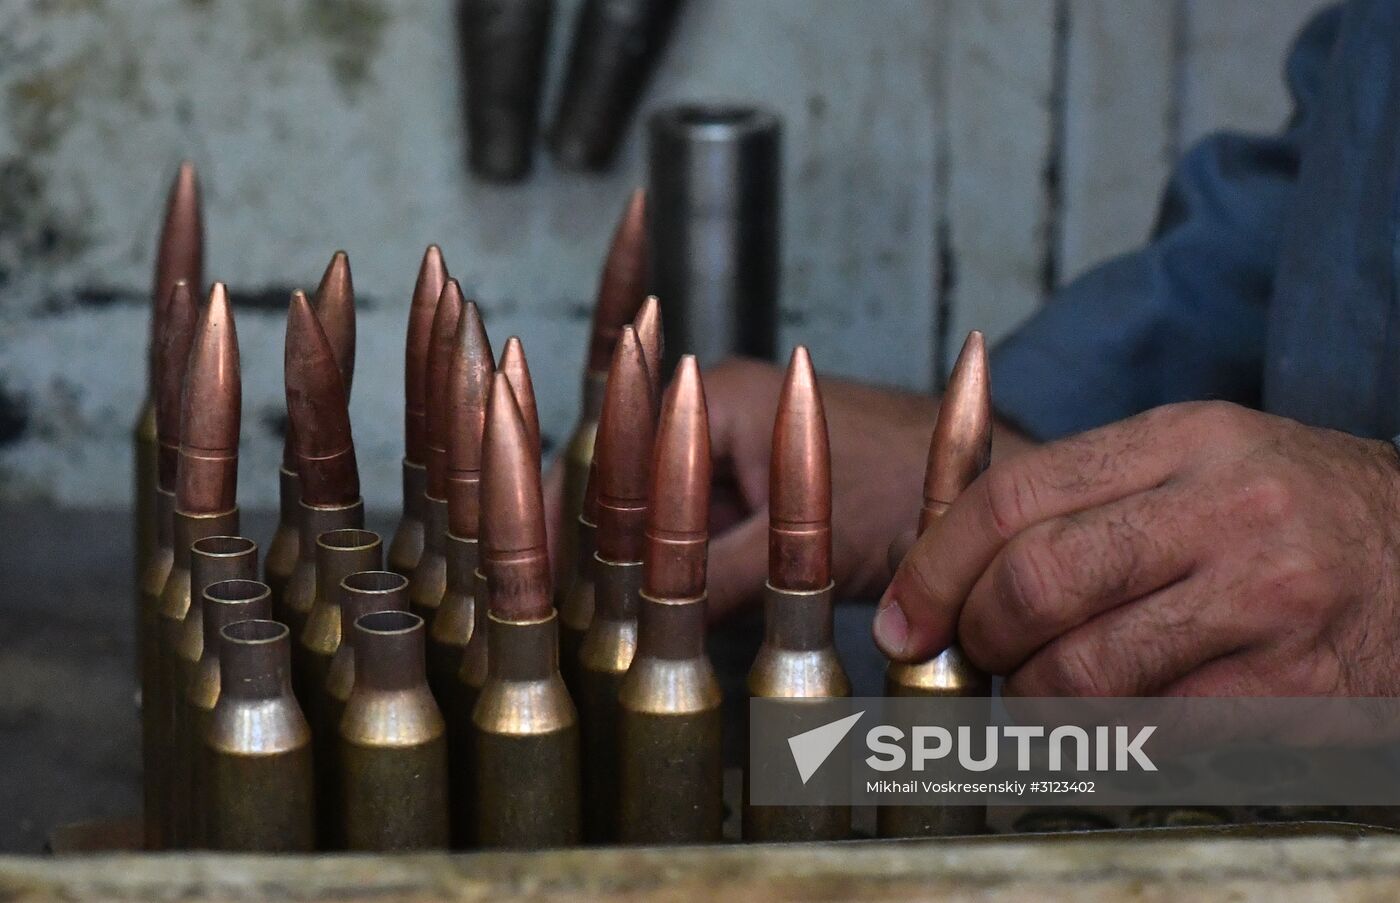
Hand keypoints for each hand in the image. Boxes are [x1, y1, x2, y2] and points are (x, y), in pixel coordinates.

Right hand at [545, 357, 949, 618]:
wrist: (983, 486)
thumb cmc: (905, 489)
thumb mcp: (805, 543)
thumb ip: (715, 578)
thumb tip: (641, 623)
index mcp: (715, 398)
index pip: (608, 454)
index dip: (563, 514)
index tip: (535, 573)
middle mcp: (715, 411)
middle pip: (625, 478)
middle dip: (594, 539)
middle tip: (559, 604)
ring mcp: (738, 448)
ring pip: (660, 506)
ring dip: (637, 553)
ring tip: (601, 612)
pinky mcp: (760, 483)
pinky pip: (700, 519)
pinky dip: (680, 555)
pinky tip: (659, 599)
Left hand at [875, 401, 1399, 696]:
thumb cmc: (1288, 516)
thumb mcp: (1194, 462)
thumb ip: (1081, 499)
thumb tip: (942, 568)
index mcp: (1182, 440)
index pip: (1013, 498)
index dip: (934, 567)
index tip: (904, 618)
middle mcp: (1226, 510)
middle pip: (1035, 583)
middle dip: (976, 637)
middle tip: (976, 656)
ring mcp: (1267, 601)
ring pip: (1081, 674)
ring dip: (1032, 702)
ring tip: (1044, 692)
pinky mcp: (1296, 691)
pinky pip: (1151, 735)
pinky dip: (1107, 744)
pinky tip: (1117, 723)